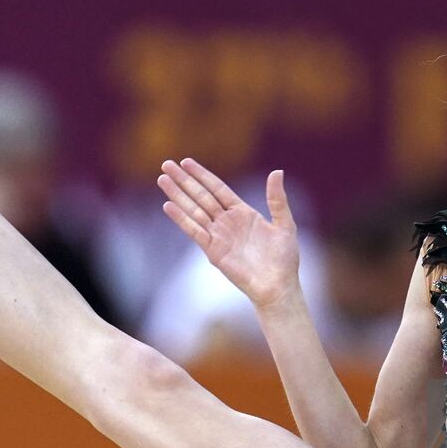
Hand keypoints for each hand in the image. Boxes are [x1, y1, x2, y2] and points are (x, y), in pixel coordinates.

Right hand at [158, 159, 300, 309]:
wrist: (278, 286)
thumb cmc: (284, 258)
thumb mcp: (284, 224)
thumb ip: (277, 198)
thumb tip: (277, 171)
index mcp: (243, 213)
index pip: (218, 188)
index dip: (202, 175)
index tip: (186, 161)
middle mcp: (227, 222)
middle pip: (201, 196)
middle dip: (184, 180)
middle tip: (166, 164)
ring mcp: (218, 236)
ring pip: (194, 210)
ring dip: (177, 195)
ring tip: (162, 179)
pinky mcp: (213, 251)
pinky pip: (195, 231)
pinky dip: (182, 219)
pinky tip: (168, 205)